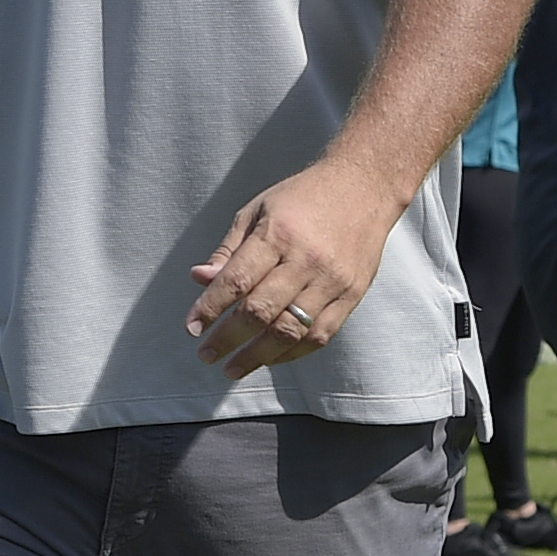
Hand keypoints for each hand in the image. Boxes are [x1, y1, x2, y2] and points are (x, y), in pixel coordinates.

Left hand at [186, 155, 396, 375]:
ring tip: (233, 368)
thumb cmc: (302, 198)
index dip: (210, 308)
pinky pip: (320, 335)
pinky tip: (270, 359)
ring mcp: (332, 280)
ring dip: (257, 356)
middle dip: (228, 339)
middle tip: (206, 355)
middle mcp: (306, 260)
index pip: (236, 281)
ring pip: (290, 330)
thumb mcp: (256, 211)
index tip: (192, 328)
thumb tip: (199, 279)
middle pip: (261, 311)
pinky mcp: (352, 294)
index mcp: (278, 234)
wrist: (364, 187)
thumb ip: (228, 249)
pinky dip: (292, 353)